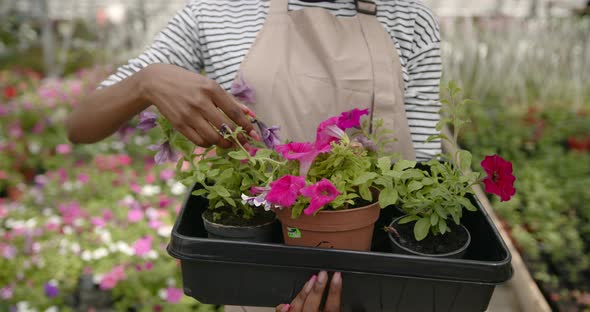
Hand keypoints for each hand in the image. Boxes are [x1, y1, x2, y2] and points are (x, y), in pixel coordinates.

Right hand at [139, 63, 258, 147]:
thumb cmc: (188, 83)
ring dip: (223, 143)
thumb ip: (231, 100)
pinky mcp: (179, 124)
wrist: (156, 82)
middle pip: (225, 127)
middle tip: (243, 143)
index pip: (234, 111)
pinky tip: (211, 140)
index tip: (254, 134)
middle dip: (238, 138)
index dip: (246, 125)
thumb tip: (251, 114)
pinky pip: (199, 141)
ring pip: (213, 137)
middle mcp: (200, 101)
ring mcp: (188, 114)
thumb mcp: (209, 85)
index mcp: (211, 88)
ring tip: (227, 143)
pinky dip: (209, 143)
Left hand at [276, 271, 341, 311]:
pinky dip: (283, 310)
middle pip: (314, 305)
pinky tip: (285, 304)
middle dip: (318, 288)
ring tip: (310, 279)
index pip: (332, 307)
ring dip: (303, 293)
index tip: (337, 276)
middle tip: (322, 273)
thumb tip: (337, 297)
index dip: (335, 291)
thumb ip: (333, 308)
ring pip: (298, 307)